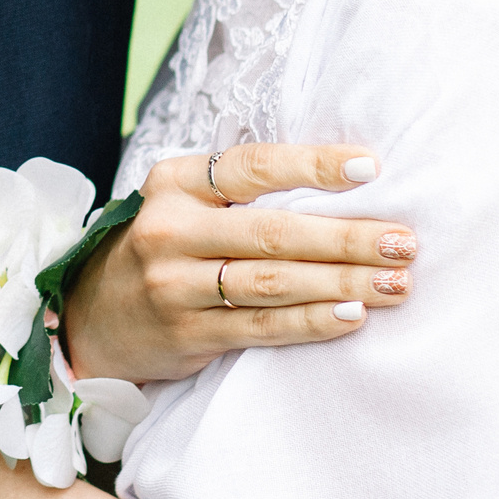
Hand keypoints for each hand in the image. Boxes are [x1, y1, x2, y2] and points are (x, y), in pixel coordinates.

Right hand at [61, 144, 416, 384]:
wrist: (94, 315)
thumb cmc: (167, 248)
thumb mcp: (186, 203)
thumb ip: (243, 192)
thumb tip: (346, 181)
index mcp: (175, 182)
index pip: (251, 166)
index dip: (313, 165)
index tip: (371, 168)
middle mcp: (171, 229)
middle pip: (272, 231)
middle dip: (346, 236)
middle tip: (403, 241)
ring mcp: (175, 284)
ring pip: (272, 282)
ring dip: (343, 282)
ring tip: (396, 282)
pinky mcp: (188, 333)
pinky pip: (262, 326)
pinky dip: (312, 322)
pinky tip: (353, 316)